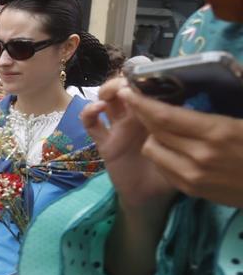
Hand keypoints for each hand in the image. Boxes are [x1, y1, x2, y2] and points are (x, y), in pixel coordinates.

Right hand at [83, 78, 177, 274]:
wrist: (151, 197)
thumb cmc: (171, 171)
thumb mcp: (182, 147)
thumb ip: (180, 130)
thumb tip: (184, 109)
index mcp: (155, 116)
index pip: (147, 89)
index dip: (144, 79)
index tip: (146, 77)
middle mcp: (136, 118)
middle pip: (124, 89)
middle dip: (123, 81)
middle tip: (126, 85)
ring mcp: (118, 129)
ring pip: (106, 100)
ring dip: (106, 91)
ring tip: (110, 95)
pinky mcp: (104, 142)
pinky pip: (92, 125)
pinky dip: (89, 113)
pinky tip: (97, 109)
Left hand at [118, 86, 242, 209]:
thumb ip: (228, 98)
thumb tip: (222, 74)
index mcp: (218, 132)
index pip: (165, 116)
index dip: (142, 103)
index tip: (129, 91)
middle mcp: (200, 156)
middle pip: (155, 132)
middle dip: (143, 115)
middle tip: (139, 101)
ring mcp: (194, 176)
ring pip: (153, 151)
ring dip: (153, 136)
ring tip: (164, 126)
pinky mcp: (193, 190)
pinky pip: (163, 168)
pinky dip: (162, 154)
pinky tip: (173, 146)